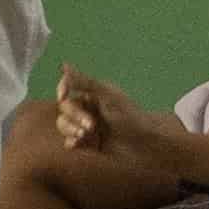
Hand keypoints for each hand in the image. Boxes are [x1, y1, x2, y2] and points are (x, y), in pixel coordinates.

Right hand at [61, 69, 197, 169]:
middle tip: (91, 125)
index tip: (63, 95)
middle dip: (74, 116)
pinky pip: (70, 141)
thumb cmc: (130, 116)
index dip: (63, 90)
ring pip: (64, 125)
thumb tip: (64, 65)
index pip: (68, 87)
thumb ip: (84, 82)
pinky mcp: (88, 143)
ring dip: (71, 129)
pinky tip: (77, 144)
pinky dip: (72, 142)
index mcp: (92, 94)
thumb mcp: (108, 95)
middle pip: (65, 109)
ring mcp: (86, 127)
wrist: (145, 143)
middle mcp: (88, 109)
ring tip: (86, 135)